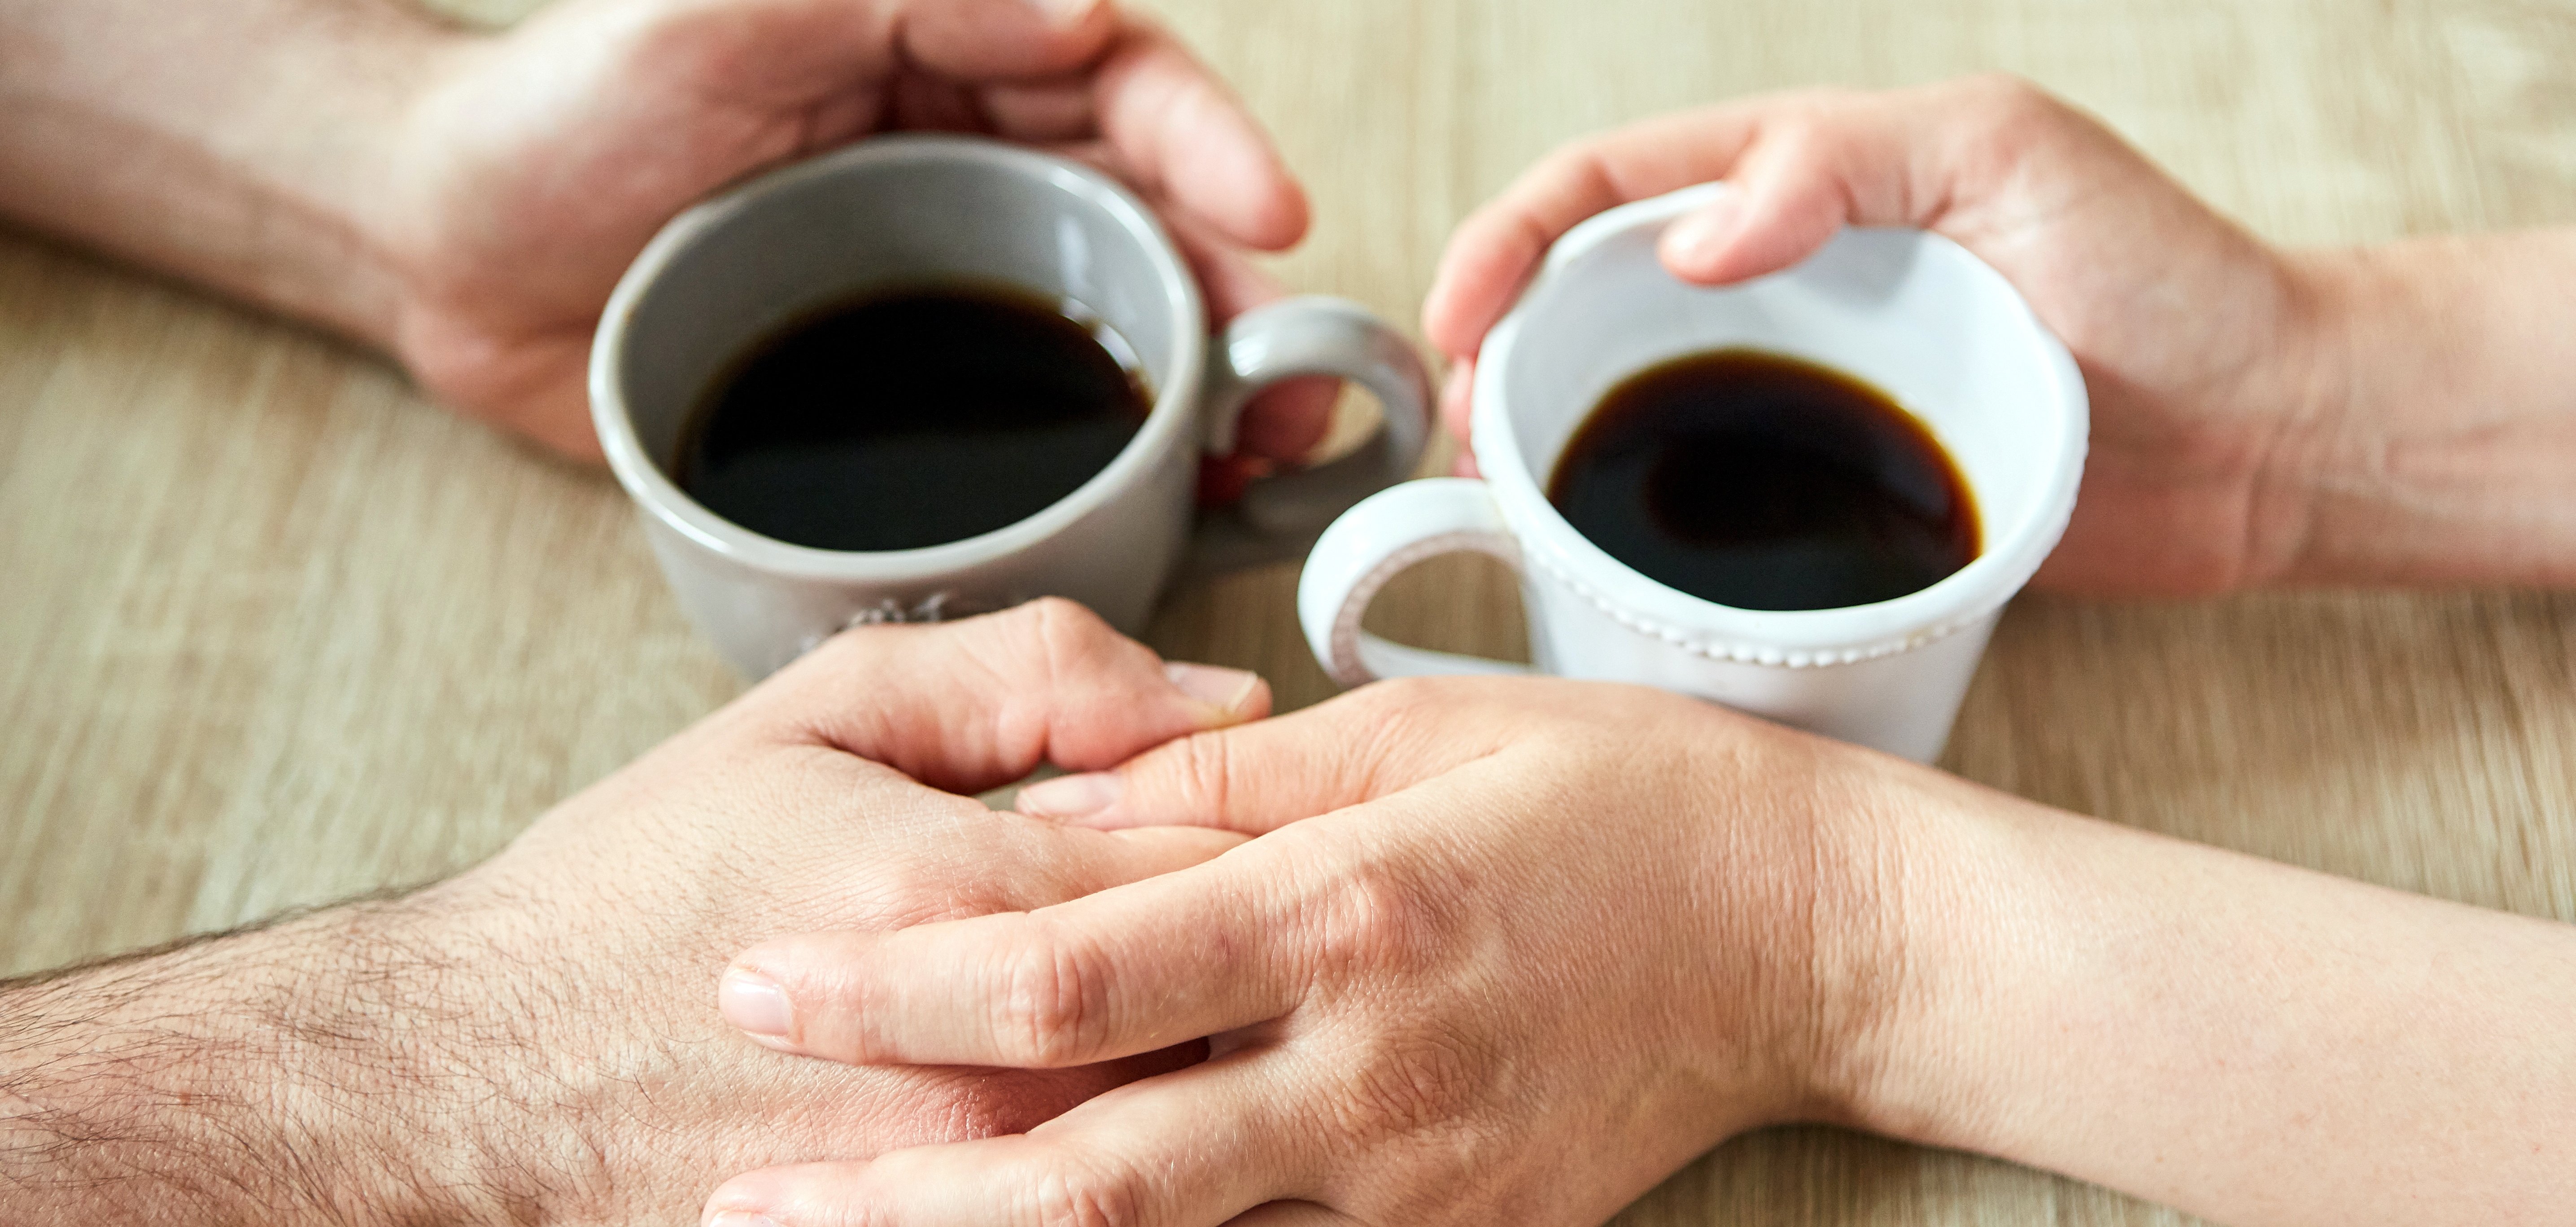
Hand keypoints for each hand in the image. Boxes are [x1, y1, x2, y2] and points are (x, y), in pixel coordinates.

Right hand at [0, 600, 1274, 1223]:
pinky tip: (1162, 1106)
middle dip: (1293, 951)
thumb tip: (1224, 691)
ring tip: (1250, 1013)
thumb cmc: (643, 892)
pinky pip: (1125, 1208)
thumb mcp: (821, 713)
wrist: (479, 1076)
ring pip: (1211, 1127)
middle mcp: (993, 1060)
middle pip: (1250, 1001)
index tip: (1302, 813)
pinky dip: (1169, 1160)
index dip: (1299, 826)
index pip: (1238, 854)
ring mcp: (976, 1183)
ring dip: (1249, 1064)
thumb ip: (1034, 675)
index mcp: (968, 896)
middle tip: (1305, 917)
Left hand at [384, 0, 1334, 463]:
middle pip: (1149, 225)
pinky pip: (1031, 430)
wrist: (446, 251)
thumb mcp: (724, 14)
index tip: (1273, 215)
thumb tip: (1081, 9)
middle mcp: (966, 172)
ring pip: (1113, 334)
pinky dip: (1115, 469)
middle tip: (1306, 375)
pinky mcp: (900, 398)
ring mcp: (942, 288)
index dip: (1210, 148)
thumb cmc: (568, 109)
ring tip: (1273, 454)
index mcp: (946, 62)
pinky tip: (1175, 508)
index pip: (1119, 91)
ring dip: (1208, 393)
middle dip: (1243, 297)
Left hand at [700, 675, 1922, 1226]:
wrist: (1812, 936)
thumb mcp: (1425, 725)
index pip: (1070, 967)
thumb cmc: (1622, 799)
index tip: (758, 980)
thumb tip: (1067, 793)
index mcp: (1345, 908)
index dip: (894, 984)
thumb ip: (1230, 768)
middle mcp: (1366, 1070)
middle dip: (890, 1193)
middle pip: (1083, 1173)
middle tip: (731, 1191)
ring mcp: (1414, 1181)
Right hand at [1422, 75, 2340, 597]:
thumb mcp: (2009, 158)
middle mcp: (1782, 280)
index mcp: (1804, 180)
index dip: (1506, 243)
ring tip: (1495, 505)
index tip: (1455, 324)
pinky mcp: (1828, 497)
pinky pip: (1699, 507)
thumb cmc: (2170, 278)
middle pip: (1583, 296)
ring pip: (1622, 404)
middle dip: (1490, 353)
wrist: (2275, 441)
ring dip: (1538, 446)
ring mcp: (1798, 390)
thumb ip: (1842, 163)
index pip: (1605, 187)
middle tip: (1458, 436)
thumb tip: (1686, 237)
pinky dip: (1626, 535)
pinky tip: (1588, 574)